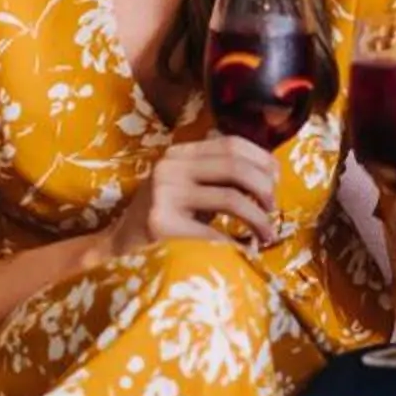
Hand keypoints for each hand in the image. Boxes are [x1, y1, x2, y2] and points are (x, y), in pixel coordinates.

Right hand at [104, 135, 279, 255]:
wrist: (119, 247)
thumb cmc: (165, 220)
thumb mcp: (187, 188)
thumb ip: (217, 176)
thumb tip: (270, 176)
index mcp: (179, 154)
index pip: (231, 143)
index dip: (262, 160)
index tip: (276, 181)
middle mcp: (170, 167)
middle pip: (235, 166)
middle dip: (265, 188)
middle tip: (273, 210)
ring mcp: (164, 195)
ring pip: (231, 197)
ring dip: (258, 219)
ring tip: (267, 234)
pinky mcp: (162, 225)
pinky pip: (214, 233)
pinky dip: (237, 244)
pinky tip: (245, 251)